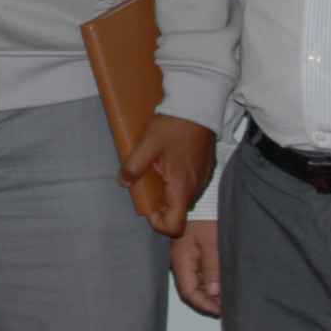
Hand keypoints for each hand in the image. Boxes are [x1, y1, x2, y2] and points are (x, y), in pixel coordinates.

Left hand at [119, 113, 216, 237]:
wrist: (198, 105)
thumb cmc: (174, 125)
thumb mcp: (147, 145)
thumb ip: (134, 166)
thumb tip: (123, 182)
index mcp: (182, 187)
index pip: (175, 225)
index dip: (159, 224)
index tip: (148, 209)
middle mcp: (196, 187)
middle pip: (180, 212)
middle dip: (162, 206)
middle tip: (148, 185)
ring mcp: (204, 178)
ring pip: (185, 198)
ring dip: (170, 192)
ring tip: (157, 172)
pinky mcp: (206, 167)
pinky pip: (191, 184)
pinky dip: (179, 182)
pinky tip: (169, 163)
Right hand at [169, 220, 220, 317]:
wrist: (206, 197)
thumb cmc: (207, 217)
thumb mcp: (213, 243)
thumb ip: (212, 269)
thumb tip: (213, 293)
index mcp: (181, 260)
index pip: (188, 292)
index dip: (204, 305)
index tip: (222, 311)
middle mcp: (180, 261)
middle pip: (191, 289)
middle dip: (209, 300)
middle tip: (228, 306)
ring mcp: (186, 256)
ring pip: (196, 281)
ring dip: (211, 291)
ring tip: (228, 297)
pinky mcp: (194, 251)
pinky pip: (200, 272)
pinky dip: (211, 281)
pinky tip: (223, 283)